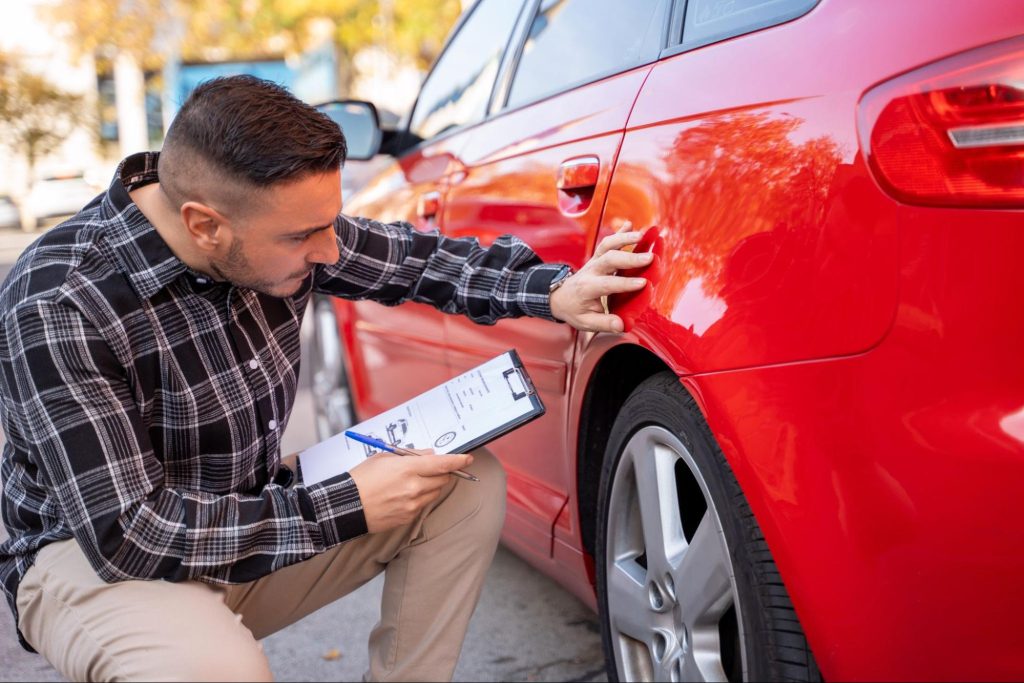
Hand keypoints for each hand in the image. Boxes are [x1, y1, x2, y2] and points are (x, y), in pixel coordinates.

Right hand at [348, 450, 473, 532]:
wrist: (346, 506)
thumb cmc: (362, 478)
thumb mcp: (384, 457)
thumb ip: (411, 455)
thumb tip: (430, 454)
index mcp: (407, 469)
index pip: (442, 464)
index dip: (458, 460)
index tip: (468, 458)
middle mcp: (414, 487)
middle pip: (443, 478)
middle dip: (442, 471)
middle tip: (431, 468)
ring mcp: (412, 504)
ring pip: (435, 492)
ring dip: (431, 485)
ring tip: (411, 481)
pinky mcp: (408, 517)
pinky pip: (423, 504)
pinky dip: (420, 498)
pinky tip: (403, 494)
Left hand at [549, 230, 652, 332]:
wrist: (558, 297)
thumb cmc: (574, 310)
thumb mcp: (585, 322)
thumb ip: (604, 323)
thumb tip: (622, 325)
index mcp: (587, 288)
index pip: (607, 284)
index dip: (625, 283)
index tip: (643, 283)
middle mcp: (590, 271)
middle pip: (609, 259)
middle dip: (629, 257)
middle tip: (649, 258)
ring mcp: (594, 261)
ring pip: (607, 245)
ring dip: (624, 238)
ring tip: (643, 235)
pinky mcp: (597, 256)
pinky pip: (607, 242)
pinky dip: (619, 232)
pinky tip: (631, 223)